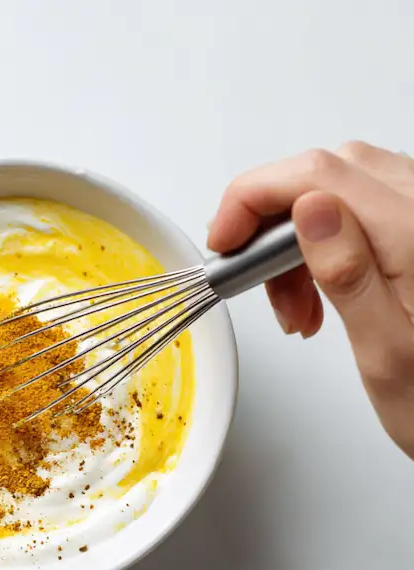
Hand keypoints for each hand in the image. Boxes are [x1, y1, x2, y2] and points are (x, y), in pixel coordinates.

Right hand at [208, 142, 413, 459]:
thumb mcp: (387, 353)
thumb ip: (349, 274)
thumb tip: (310, 210)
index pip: (318, 175)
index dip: (252, 198)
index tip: (223, 241)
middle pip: (327, 173)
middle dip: (272, 223)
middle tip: (256, 282)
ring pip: (340, 191)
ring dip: (296, 240)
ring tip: (296, 307)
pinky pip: (361, 210)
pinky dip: (324, 243)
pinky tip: (321, 287)